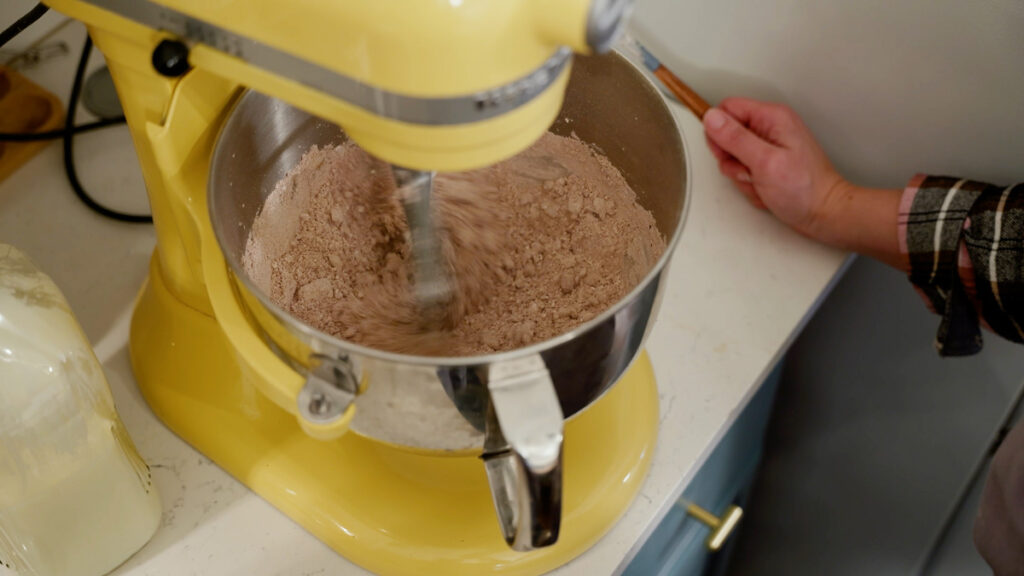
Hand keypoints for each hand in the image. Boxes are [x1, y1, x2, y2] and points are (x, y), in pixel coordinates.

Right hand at [703, 98, 847, 240]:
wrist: (824, 214)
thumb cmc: (805, 189)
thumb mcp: (764, 162)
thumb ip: (735, 138)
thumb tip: (711, 118)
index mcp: (772, 117)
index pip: (727, 109)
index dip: (719, 131)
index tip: (727, 153)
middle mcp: (770, 127)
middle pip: (727, 135)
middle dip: (731, 160)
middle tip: (749, 171)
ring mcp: (769, 146)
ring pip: (733, 157)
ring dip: (741, 176)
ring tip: (761, 182)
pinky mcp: (768, 162)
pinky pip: (743, 170)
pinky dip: (749, 184)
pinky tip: (765, 188)